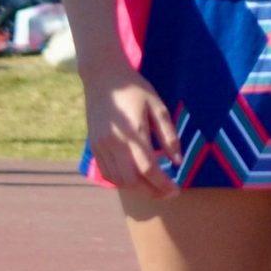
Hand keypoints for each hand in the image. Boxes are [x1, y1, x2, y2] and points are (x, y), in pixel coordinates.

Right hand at [86, 70, 180, 195]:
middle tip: (168, 192)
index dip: (163, 184)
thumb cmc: (136, 90)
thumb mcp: (159, 108)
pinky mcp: (93, 146)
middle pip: (132, 180)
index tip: (176, 190)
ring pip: (117, 179)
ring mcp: (100, 146)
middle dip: (151, 191)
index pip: (148, 169)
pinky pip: (106, 172)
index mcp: (133, 133)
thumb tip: (177, 161)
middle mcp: (113, 143)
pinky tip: (136, 179)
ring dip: (137, 188)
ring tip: (155, 187)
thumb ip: (169, 136)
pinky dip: (121, 181)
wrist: (103, 77)